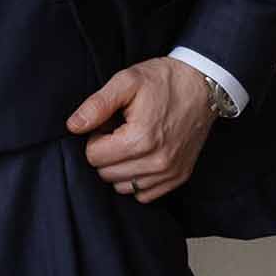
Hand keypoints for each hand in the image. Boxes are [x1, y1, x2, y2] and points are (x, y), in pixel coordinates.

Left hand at [66, 56, 215, 202]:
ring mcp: (170, 173)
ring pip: (123, 186)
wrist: (202, 85)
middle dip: (107, 152)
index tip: (109, 122)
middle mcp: (157, 162)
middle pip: (106, 174)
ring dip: (120, 168)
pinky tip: (142, 156)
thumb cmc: (163, 81)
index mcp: (140, 139)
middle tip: (120, 130)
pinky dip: (137, 179)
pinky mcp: (179, 177)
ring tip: (132, 142)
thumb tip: (73, 126)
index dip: (96, 137)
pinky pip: (144, 194)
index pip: (93, 157)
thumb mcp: (126, 81)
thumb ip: (97, 105)